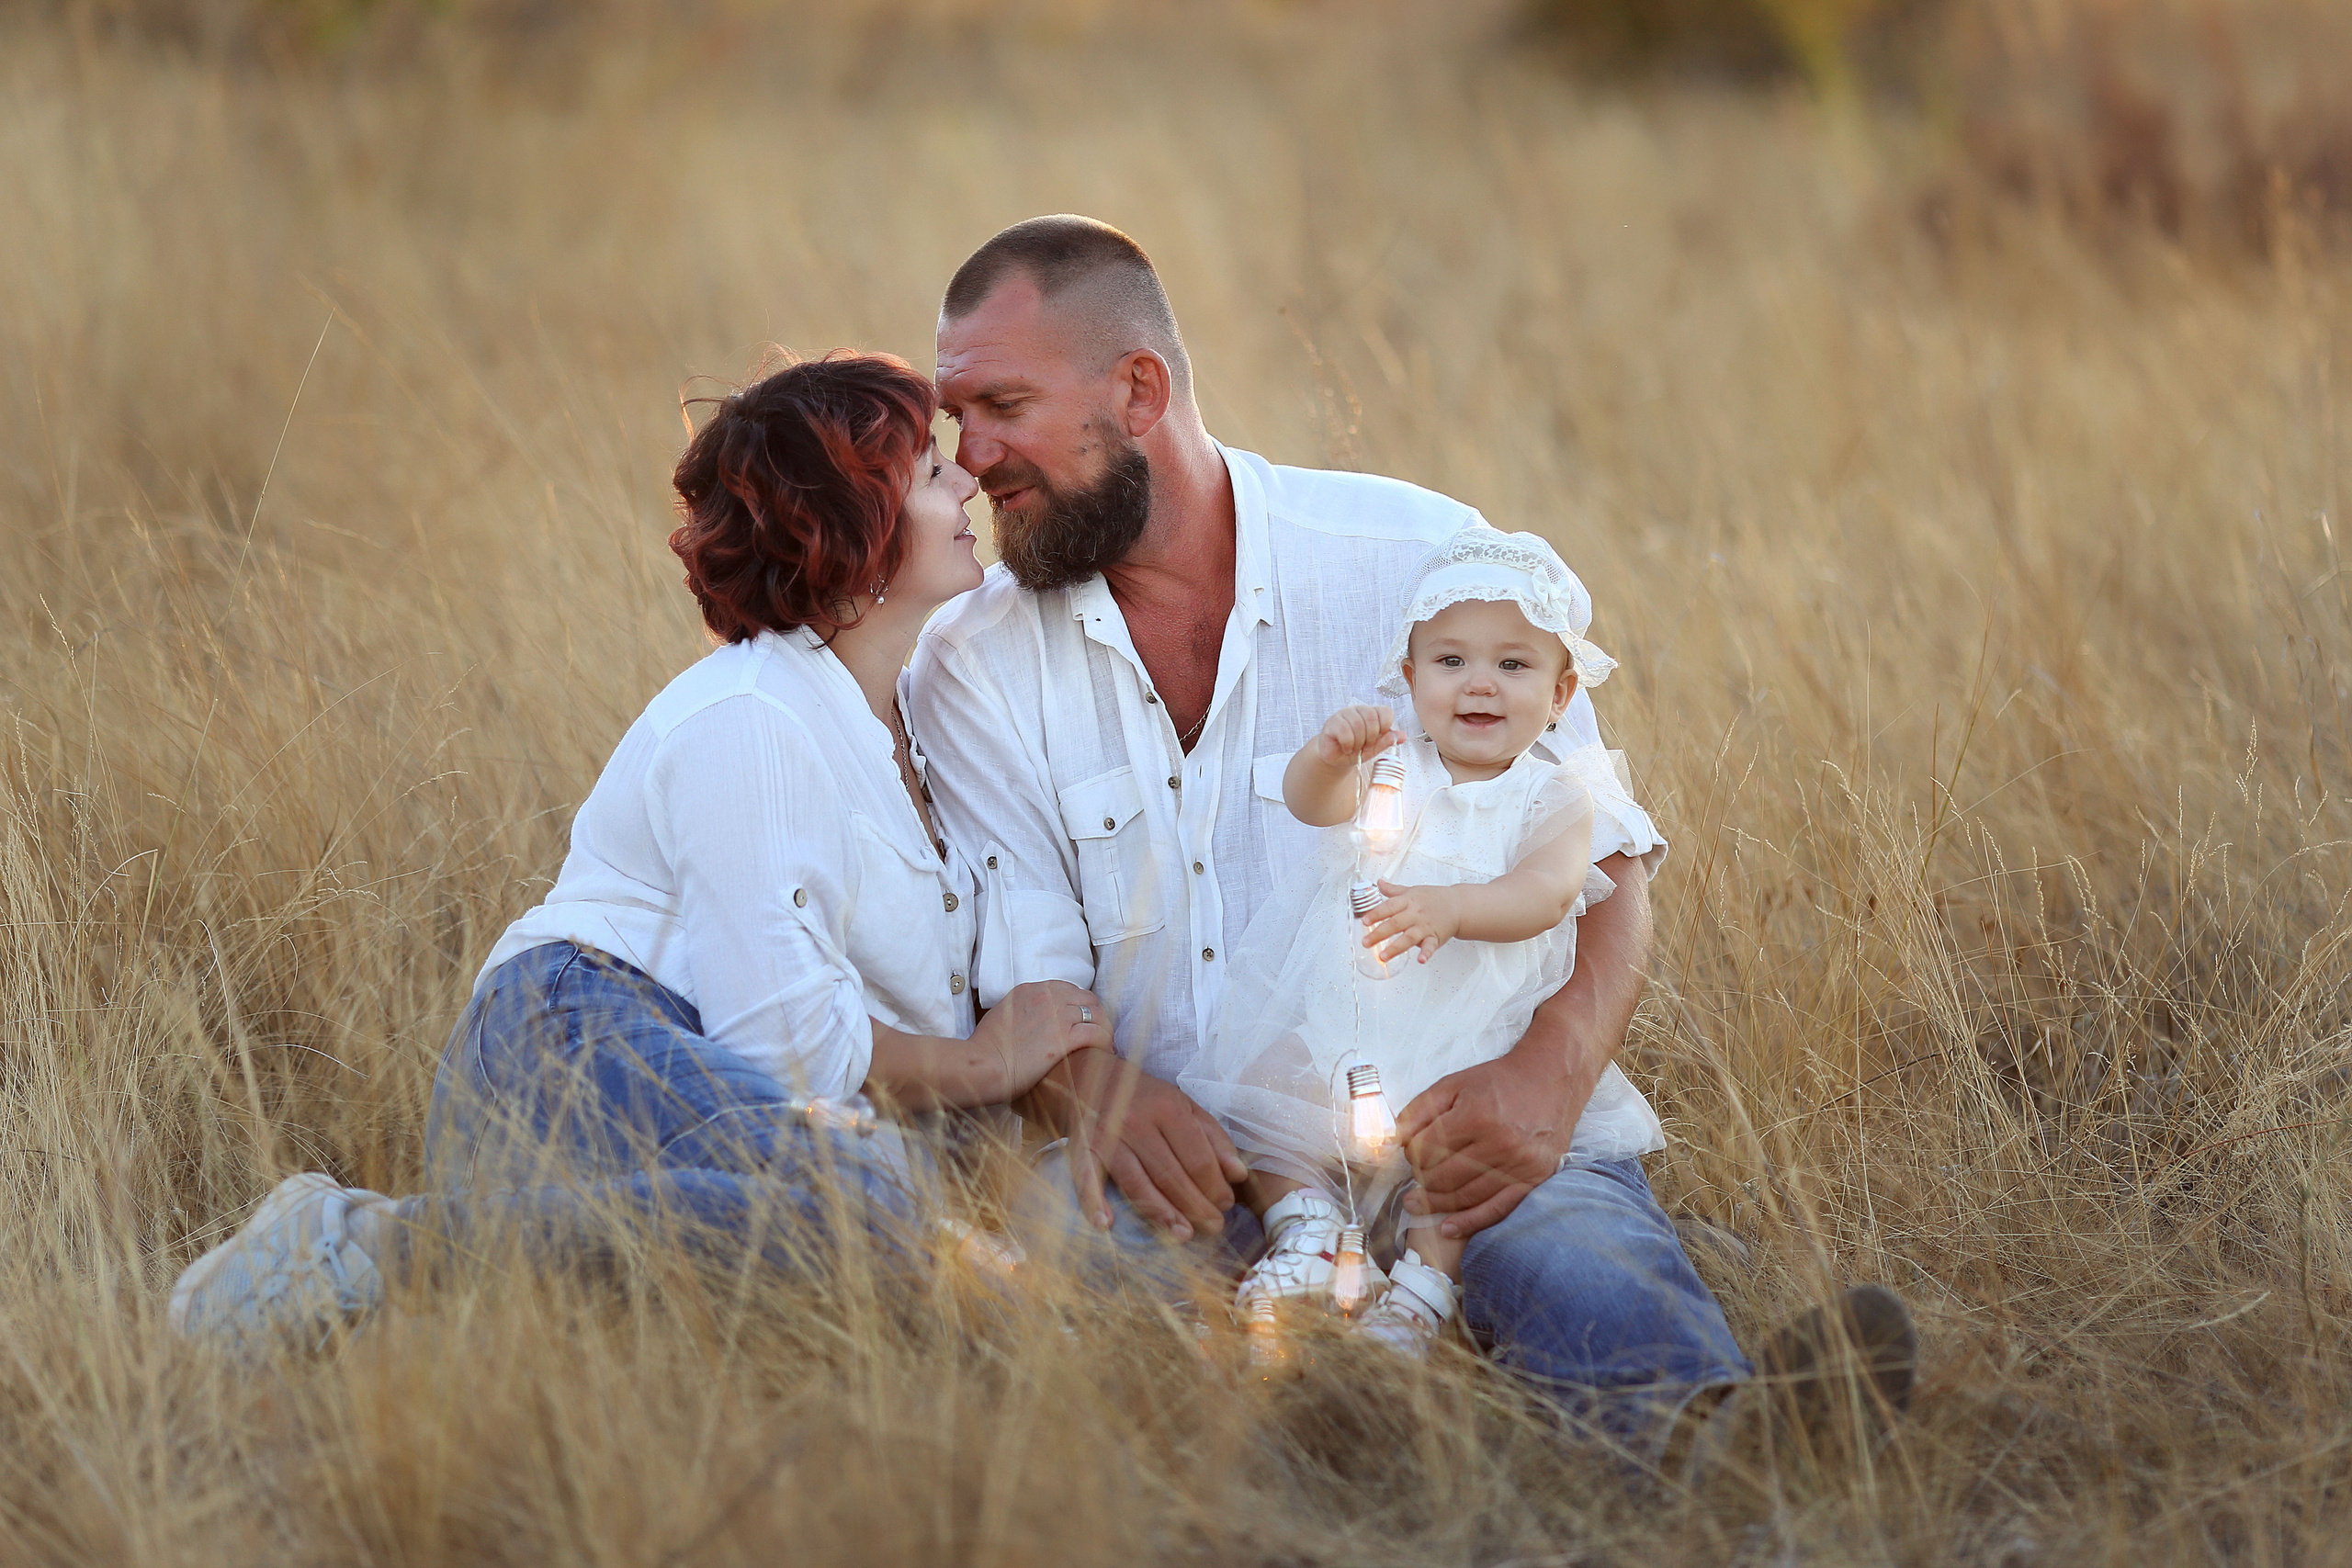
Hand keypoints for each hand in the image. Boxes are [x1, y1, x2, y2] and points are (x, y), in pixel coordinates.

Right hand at [969, 981, 1112, 1100]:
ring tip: (1104, 1044)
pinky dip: (1104, 1041)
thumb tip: (1026, 1022)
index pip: (1068, 989)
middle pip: (1087, 998)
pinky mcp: (1064, 1037)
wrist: (982, 1065)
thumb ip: (1019, 1012)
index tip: (1082, 1020)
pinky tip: (1105, 1052)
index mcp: (1030, 990)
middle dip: (1095, 1015)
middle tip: (1098, 1033)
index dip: (1079, 1005)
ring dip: (1103, 1028)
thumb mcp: (1001, 1016)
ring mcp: (1057, 1015)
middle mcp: (1046, 996)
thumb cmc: (985, 1050)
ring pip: (1096, 1014)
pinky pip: (1097, 1033)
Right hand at [1028, 1047, 1248, 1240]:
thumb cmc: (1145, 1096)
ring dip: (1161, 1213)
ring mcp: (1108, 1136)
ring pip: (1137, 1183)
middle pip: (1171, 1174)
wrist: (1090, 1075)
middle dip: (1196, 1206)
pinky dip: (1093, 1200)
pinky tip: (1105, 1224)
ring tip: (1183, 1235)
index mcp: (1168, 1108)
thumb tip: (1238, 1175)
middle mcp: (1137, 1122)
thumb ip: (1214, 1138)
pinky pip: (1087, 1177)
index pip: (1197, 1157)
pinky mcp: (1082, 1148)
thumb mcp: (1184, 1105)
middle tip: (1214, 1227)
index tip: (1227, 1204)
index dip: (1215, 1185)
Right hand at [1310, 704, 1404, 769]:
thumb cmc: (1355, 750)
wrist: (1336, 759)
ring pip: (1357, 723)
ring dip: (1359, 742)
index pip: (1385, 711)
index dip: (1385, 725)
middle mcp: (1359, 711)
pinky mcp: (1332, 722)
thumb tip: (1403, 736)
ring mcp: (1344, 714)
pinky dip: (1348, 743)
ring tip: (1356, 748)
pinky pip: (1344, 730)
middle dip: (1371, 737)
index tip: (1380, 737)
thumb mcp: (1375, 749)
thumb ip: (1387, 741)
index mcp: (1372, 714)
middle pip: (1371, 716)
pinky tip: (1347, 748)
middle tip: (1367, 746)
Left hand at [1362, 880, 1460, 962]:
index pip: (1389, 907)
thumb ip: (1393, 890)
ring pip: (1409, 938)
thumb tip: (1378, 883)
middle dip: (1379, 934)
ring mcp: (1425, 927)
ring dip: (1396, 948)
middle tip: (1366, 942)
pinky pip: (1430, 946)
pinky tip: (1420, 960)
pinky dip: (1426, 953)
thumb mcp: (1412, 891)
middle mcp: (1416, 914)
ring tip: (1383, 956)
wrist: (1458, 905)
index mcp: (1409, 901)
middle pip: (1395, 924)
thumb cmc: (1434, 898)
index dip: (1376, 914)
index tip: (1364, 921)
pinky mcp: (1435, 937)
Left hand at [1395, 1050, 1579, 1239]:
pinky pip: (1496, 1210)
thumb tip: (1392, 1140)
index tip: (1411, 1150)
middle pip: (1442, 1176)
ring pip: (1464, 1196)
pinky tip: (1448, 1228)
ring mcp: (1518, 1166)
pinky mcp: (1533, 1180)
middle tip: (1418, 1173)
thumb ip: (1419, 1111)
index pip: (1426, 1149)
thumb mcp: (1453, 1084)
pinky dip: (1469, 1222)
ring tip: (1418, 1202)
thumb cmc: (1499, 1082)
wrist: (1551, 1080)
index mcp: (1476, 1117)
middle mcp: (1499, 1144)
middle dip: (1421, 1177)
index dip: (1411, 1153)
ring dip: (1436, 1202)